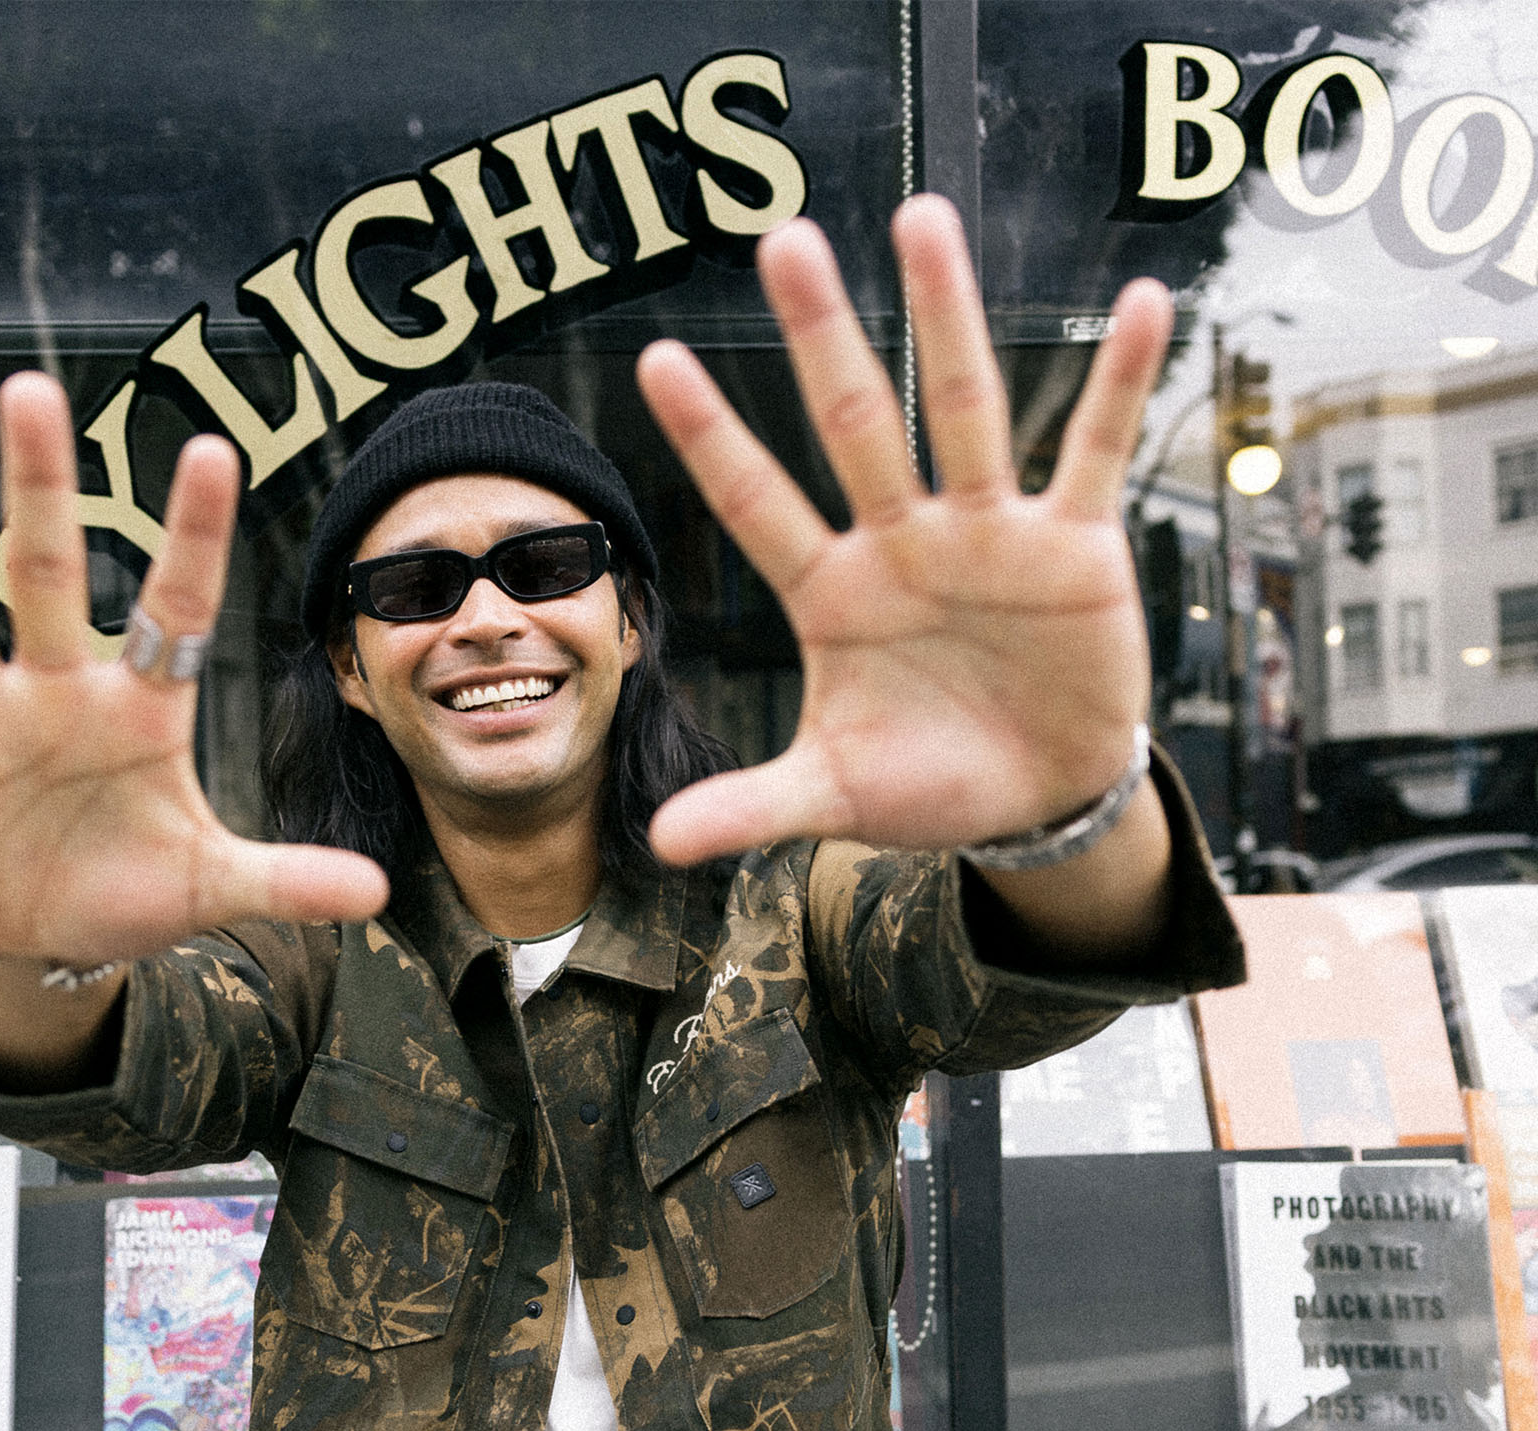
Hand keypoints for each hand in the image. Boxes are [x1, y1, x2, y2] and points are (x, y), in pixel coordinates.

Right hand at [0, 374, 387, 969]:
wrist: (41, 939)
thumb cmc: (126, 889)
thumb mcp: (209, 886)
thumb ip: (286, 877)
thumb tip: (381, 889)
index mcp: (136, 709)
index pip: (171, 607)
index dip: (190, 537)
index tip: (213, 449)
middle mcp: (53, 692)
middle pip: (47, 575)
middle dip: (42, 490)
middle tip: (33, 389)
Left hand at [635, 195, 1173, 864]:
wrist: (1037, 798)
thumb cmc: (928, 782)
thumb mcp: (836, 797)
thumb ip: (753, 806)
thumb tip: (657, 843)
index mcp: (833, 594)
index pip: (756, 505)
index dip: (710, 440)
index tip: (652, 361)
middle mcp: (904, 542)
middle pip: (856, 424)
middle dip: (822, 339)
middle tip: (783, 241)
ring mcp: (990, 534)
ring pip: (965, 410)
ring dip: (949, 320)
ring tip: (922, 220)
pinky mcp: (1075, 546)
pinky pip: (1098, 453)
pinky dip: (1123, 385)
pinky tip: (1146, 304)